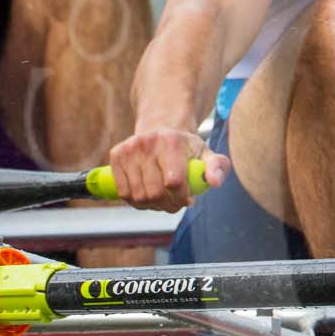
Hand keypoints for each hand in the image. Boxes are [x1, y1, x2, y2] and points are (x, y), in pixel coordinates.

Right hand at [107, 127, 226, 210]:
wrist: (161, 129)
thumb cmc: (186, 148)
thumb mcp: (206, 154)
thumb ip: (218, 167)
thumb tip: (214, 182)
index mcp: (172, 142)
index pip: (174, 182)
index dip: (182, 198)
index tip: (188, 199)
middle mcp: (148, 143)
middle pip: (154, 193)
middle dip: (168, 205)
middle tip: (176, 202)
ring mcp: (129, 148)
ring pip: (138, 196)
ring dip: (153, 205)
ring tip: (163, 198)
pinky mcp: (116, 155)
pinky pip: (123, 192)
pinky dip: (136, 202)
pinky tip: (148, 195)